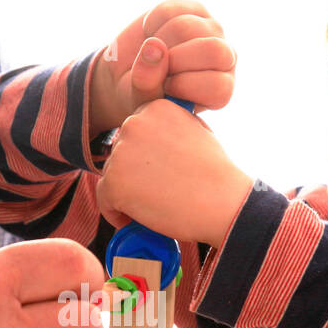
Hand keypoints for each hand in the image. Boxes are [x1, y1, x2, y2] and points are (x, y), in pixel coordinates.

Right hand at [88, 0, 236, 134]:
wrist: (131, 72)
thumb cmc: (142, 96)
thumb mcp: (140, 102)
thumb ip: (147, 85)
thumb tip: (155, 47)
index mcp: (220, 91)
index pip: (218, 86)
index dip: (184, 86)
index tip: (164, 89)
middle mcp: (225, 59)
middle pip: (214, 50)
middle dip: (175, 60)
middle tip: (158, 69)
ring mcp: (212, 30)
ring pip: (185, 28)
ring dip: (158, 42)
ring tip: (153, 55)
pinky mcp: (193, 9)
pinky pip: (169, 10)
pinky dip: (151, 24)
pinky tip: (151, 35)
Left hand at [96, 98, 253, 245]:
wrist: (223, 202)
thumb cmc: (216, 174)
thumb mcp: (196, 131)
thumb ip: (169, 129)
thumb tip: (151, 141)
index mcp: (155, 107)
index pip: (136, 132)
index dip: (143, 156)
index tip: (155, 173)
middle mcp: (134, 123)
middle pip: (120, 153)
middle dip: (133, 173)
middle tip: (153, 192)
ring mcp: (122, 152)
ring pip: (112, 176)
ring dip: (125, 192)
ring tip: (151, 205)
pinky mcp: (114, 182)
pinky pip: (105, 199)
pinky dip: (116, 212)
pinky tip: (134, 219)